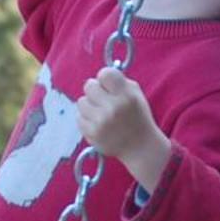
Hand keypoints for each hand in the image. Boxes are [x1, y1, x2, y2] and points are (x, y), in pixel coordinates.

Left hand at [77, 67, 169, 190]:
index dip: (105, 78)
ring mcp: (101, 122)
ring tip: (101, 113)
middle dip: (95, 91)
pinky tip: (98, 124)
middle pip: (89, 85)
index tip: (108, 85)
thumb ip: (120, 82)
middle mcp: (113, 108)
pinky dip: (87, 120)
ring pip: (81, 102)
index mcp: (126, 95)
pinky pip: (79, 118)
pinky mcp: (92, 134)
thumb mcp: (136, 95)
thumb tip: (100, 76)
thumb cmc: (137, 117)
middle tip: (103, 99)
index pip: (104, 73)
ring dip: (90, 106)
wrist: (140, 147)